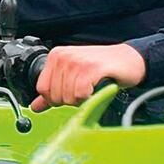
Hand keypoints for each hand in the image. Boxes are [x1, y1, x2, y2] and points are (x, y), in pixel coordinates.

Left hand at [31, 44, 145, 111]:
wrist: (128, 59)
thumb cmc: (101, 68)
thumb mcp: (73, 76)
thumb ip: (53, 91)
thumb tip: (35, 107)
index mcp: (55, 56)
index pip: (42, 88)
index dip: (56, 98)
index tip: (70, 93)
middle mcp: (63, 56)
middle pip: (55, 95)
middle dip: (70, 100)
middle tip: (84, 89)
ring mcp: (77, 61)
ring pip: (68, 97)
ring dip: (82, 99)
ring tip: (91, 87)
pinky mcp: (91, 68)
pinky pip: (81, 94)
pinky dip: (89, 97)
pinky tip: (96, 87)